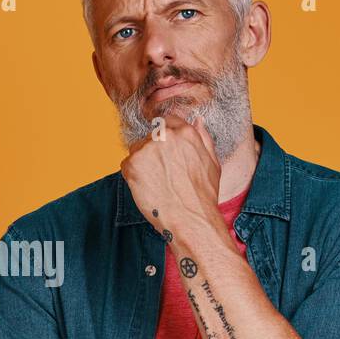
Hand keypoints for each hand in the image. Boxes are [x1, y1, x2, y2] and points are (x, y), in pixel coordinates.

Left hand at [119, 113, 220, 232]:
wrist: (190, 219)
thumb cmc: (203, 194)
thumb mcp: (212, 162)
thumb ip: (203, 138)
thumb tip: (197, 120)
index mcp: (185, 132)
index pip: (167, 122)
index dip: (165, 137)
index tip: (165, 153)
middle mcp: (165, 135)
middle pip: (150, 136)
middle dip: (153, 152)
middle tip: (162, 174)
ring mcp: (146, 148)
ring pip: (137, 150)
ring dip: (142, 164)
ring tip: (156, 183)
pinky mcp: (132, 163)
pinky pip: (127, 165)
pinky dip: (133, 176)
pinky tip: (147, 189)